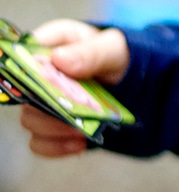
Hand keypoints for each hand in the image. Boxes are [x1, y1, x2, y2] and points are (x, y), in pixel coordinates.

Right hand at [18, 19, 129, 157]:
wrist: (140, 86)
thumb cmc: (123, 58)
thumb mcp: (114, 49)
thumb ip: (90, 53)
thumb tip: (60, 60)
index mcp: (54, 45)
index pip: (25, 53)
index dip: (32, 68)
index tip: (52, 82)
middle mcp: (42, 75)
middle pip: (25, 92)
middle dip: (47, 105)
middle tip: (72, 113)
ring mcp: (47, 102)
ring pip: (31, 120)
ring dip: (53, 128)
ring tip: (79, 130)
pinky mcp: (54, 127)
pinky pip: (40, 142)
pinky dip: (56, 146)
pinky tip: (79, 144)